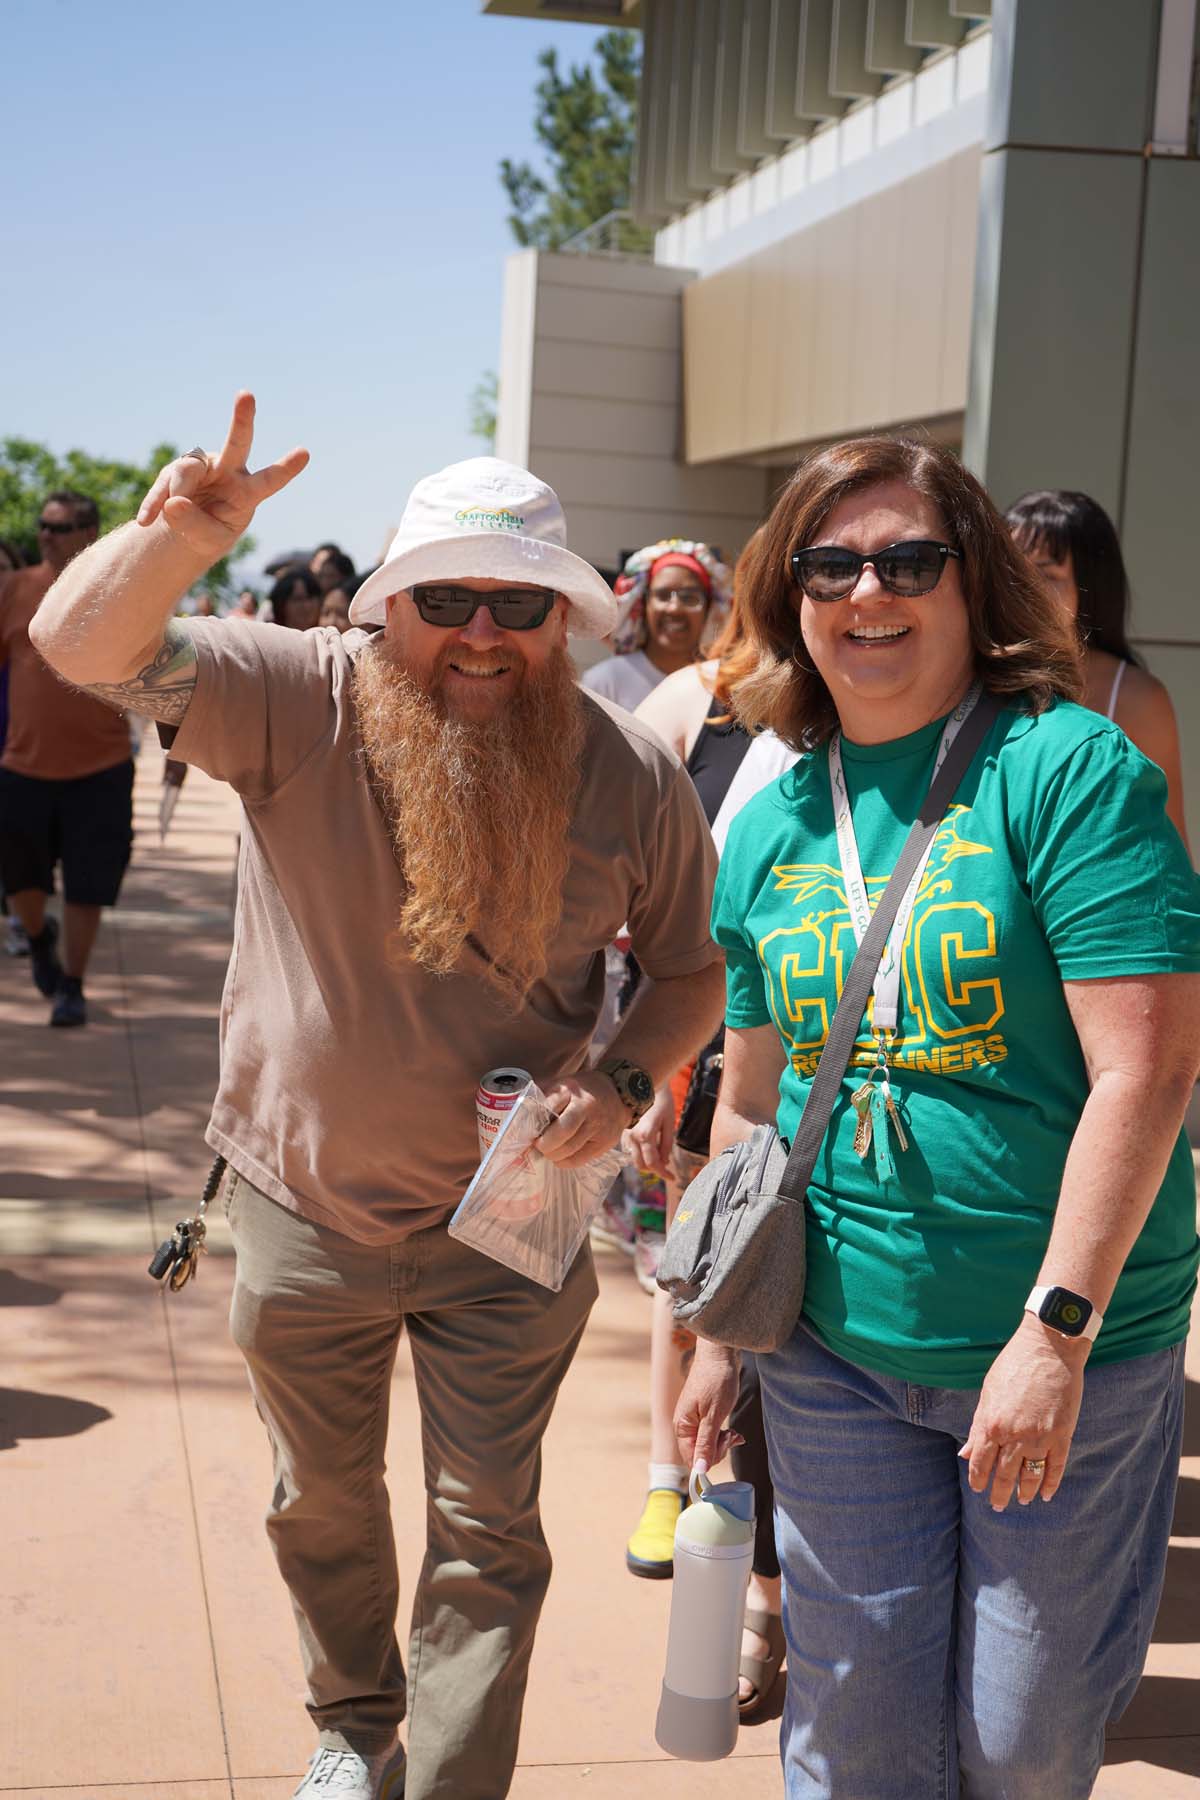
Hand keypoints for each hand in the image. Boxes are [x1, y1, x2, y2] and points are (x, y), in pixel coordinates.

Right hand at [136, 392, 307, 559]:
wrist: (184, 530)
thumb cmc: (209, 533)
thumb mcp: (207, 540)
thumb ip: (194, 525)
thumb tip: (173, 501)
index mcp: (248, 492)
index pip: (269, 480)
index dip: (285, 468)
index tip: (305, 453)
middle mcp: (228, 471)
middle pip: (237, 443)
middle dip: (242, 419)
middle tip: (246, 394)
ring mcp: (202, 466)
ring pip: (186, 471)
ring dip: (177, 495)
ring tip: (168, 518)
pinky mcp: (176, 469)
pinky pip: (163, 484)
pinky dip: (153, 504)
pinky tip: (145, 521)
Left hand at [538, 1072, 628, 1169]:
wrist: (618, 1093)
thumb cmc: (584, 1090)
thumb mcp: (564, 1085)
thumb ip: (547, 1099)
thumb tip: (526, 1119)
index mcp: (574, 1092)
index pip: (549, 1111)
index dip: (536, 1126)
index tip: (529, 1132)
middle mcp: (588, 1110)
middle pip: (560, 1135)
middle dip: (544, 1144)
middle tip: (538, 1145)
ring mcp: (599, 1128)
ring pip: (569, 1151)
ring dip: (553, 1154)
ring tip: (549, 1150)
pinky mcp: (605, 1143)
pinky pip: (580, 1160)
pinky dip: (565, 1161)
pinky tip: (561, 1155)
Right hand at [623, 1083, 674, 1179]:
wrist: (644, 1084)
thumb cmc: (661, 1101)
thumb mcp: (669, 1123)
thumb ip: (666, 1144)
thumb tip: (665, 1162)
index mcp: (645, 1135)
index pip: (653, 1163)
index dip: (664, 1173)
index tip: (673, 1177)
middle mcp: (632, 1137)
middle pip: (641, 1165)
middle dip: (654, 1169)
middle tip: (667, 1167)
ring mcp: (625, 1135)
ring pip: (634, 1159)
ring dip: (646, 1162)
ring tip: (660, 1154)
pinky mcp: (623, 1132)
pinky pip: (630, 1150)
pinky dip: (640, 1153)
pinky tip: (650, 1146)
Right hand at [673, 1340, 742, 1470]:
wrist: (720, 1354)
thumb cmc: (717, 1381)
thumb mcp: (713, 1416)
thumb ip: (706, 1443)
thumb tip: (700, 1470)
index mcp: (682, 1426)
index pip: (692, 1458)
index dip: (709, 1459)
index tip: (725, 1445)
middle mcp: (685, 1425)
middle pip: (699, 1453)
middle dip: (718, 1449)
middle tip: (732, 1435)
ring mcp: (694, 1419)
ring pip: (707, 1444)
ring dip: (723, 1442)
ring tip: (734, 1432)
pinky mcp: (703, 1414)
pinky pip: (711, 1434)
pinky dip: (723, 1435)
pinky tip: (733, 1431)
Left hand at [960, 1315, 1087, 1509]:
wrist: (1049, 1348)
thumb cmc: (1013, 1365)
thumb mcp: (988, 1393)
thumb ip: (978, 1426)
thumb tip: (965, 1453)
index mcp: (991, 1423)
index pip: (981, 1463)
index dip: (978, 1479)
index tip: (978, 1488)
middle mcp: (1014, 1435)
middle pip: (1004, 1475)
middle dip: (999, 1493)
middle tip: (998, 1505)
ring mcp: (1040, 1437)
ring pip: (1031, 1476)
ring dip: (1024, 1492)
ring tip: (1021, 1501)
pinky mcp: (1062, 1435)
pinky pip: (1056, 1467)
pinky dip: (1051, 1484)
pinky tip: (1046, 1495)